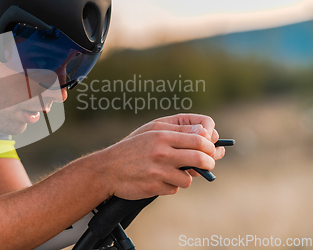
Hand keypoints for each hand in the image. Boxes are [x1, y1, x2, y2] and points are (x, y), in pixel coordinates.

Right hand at [96, 113, 224, 199]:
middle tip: (208, 164)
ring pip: (189, 178)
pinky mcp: (155, 187)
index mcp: (162, 135)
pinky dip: (171, 185)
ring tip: (173, 172)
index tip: (210, 149)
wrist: (107, 170)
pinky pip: (175, 188)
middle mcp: (162, 152)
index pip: (199, 138)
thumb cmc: (132, 148)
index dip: (210, 145)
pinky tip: (159, 179)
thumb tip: (206, 135)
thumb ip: (179, 130)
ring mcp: (158, 171)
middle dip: (209, 163)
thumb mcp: (152, 131)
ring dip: (186, 177)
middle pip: (201, 157)